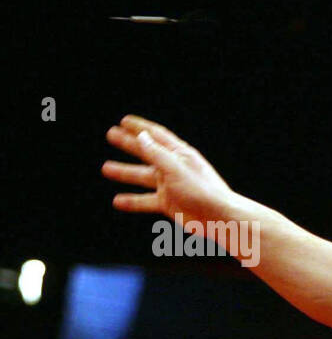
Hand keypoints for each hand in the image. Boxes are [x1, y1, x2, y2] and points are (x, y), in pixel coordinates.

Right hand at [102, 115, 235, 227]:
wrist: (219, 217)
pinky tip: (117, 201)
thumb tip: (141, 136)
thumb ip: (157, 153)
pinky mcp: (169, 203)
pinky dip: (132, 201)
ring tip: (106, 168)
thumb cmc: (202, 190)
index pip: (157, 136)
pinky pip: (146, 201)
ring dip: (125, 172)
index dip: (141, 127)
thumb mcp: (176, 168)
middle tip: (111, 135)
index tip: (124, 121)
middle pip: (147, 152)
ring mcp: (171, 186)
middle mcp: (174, 168)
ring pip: (143, 177)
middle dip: (129, 144)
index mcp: (180, 154)